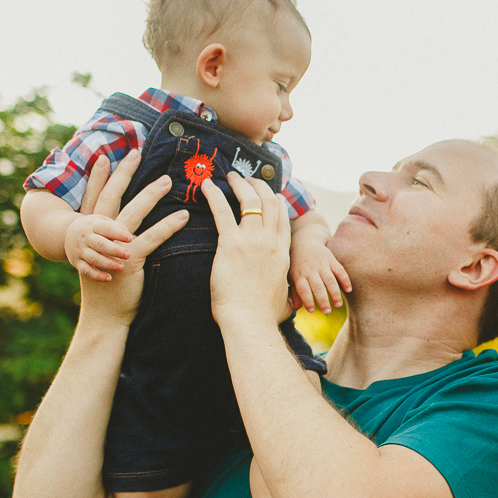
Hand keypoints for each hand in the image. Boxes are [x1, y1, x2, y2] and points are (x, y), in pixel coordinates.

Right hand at [64, 213, 131, 281]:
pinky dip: (97, 275)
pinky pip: (86, 270)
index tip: (130, 238)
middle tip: (128, 255)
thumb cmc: (95, 228)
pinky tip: (109, 278)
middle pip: (99, 244)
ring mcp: (80, 250)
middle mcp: (85, 238)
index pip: (105, 228)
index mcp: (93, 225)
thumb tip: (128, 235)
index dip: (118, 233)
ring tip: (121, 267)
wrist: (68, 234)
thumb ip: (117, 227)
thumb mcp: (104, 222)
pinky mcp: (77, 262)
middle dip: (114, 250)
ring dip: (108, 264)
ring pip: (93, 258)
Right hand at [76, 150, 188, 325]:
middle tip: (136, 152)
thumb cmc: (111, 288)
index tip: (105, 155)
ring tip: (168, 180)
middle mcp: (100, 236)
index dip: (100, 177)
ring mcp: (113, 247)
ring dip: (151, 194)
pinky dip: (168, 225)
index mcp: (93, 232)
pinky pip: (151, 238)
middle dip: (123, 173)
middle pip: (112, 197)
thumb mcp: (108, 259)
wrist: (105, 316)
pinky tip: (183, 215)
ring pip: (133, 213)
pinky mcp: (129, 260)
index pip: (96, 198)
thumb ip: (113, 239)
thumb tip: (125, 227)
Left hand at [201, 174, 293, 325]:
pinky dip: (215, 195)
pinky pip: (223, 212)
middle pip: (269, 204)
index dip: (276, 202)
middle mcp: (270, 242)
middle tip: (248, 179)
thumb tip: (289, 304)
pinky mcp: (231, 244)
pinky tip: (208, 185)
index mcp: (282, 254)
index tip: (271, 193)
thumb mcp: (284, 302)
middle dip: (259, 186)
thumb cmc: (264, 317)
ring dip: (240, 184)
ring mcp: (252, 241)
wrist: (250, 321)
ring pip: (249, 201)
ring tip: (230, 176)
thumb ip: (286, 296)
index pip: (282, 219)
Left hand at [289, 237, 349, 313]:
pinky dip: (345, 280)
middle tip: (327, 312)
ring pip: (330, 280)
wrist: (304, 242)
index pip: (303, 290)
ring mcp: (322, 264)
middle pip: (318, 287)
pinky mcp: (331, 259)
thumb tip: (296, 308)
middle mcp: (311, 270)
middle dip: (323, 300)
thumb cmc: (297, 264)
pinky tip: (348, 290)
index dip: (308, 300)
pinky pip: (340, 271)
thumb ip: (294, 292)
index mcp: (299, 275)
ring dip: (335, 294)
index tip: (311, 311)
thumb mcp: (292, 277)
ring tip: (338, 305)